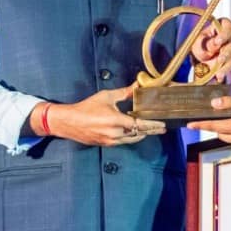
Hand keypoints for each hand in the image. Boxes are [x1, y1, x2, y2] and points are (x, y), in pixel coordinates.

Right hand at [44, 86, 165, 145]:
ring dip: (142, 135)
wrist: (68, 122)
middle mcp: (115, 133)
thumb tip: (137, 85)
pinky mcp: (106, 144)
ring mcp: (110, 141)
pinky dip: (131, 137)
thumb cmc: (86, 107)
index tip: (163, 125)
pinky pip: (123, 142)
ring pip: (132, 139)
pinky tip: (135, 133)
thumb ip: (124, 93)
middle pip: (139, 134)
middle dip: (151, 131)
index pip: (140, 124)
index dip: (153, 125)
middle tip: (162, 129)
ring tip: (152, 131)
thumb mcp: (106, 96)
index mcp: (116, 121)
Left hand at [190, 17, 230, 80]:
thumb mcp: (198, 39)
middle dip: (226, 53)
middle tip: (220, 59)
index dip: (223, 35)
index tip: (218, 42)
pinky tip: (219, 75)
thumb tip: (214, 45)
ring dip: (226, 65)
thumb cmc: (201, 42)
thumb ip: (204, 40)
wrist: (202, 53)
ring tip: (218, 72)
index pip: (228, 28)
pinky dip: (224, 70)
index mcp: (224, 24)